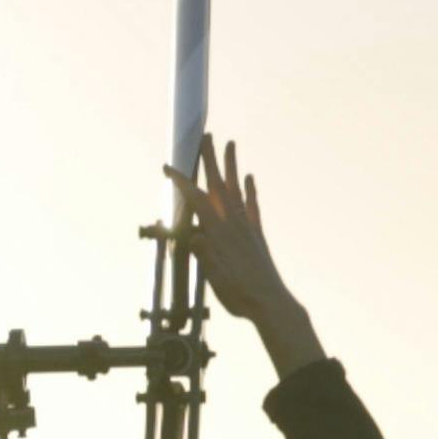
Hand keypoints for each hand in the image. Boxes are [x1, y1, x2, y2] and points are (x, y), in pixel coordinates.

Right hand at [160, 136, 298, 335]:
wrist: (269, 302)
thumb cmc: (238, 294)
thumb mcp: (214, 277)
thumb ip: (204, 253)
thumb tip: (192, 236)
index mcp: (218, 233)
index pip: (196, 200)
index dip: (181, 182)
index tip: (168, 167)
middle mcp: (233, 223)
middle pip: (218, 184)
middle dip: (211, 159)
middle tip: (206, 135)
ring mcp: (247, 226)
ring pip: (236, 188)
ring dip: (231, 165)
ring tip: (231, 143)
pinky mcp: (257, 234)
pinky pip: (253, 205)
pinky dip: (249, 189)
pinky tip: (248, 177)